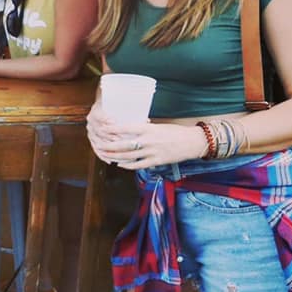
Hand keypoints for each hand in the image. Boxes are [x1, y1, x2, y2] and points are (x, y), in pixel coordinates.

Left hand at [86, 101, 206, 168]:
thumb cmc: (175, 132)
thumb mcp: (158, 126)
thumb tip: (128, 128)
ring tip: (105, 155)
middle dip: (109, 146)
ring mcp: (151, 152)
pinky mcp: (156, 162)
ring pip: (128, 156)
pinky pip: (138, 165)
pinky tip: (119, 164)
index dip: (112, 129)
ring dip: (114, 157)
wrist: (192, 142)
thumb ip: (144, 128)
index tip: (102, 128)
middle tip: (98, 144)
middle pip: (123, 145)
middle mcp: (148, 141)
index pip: (126, 128)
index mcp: (149, 129)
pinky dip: (127, 165)